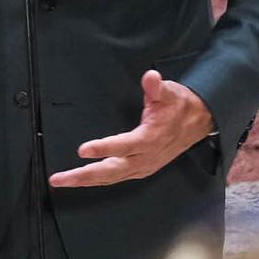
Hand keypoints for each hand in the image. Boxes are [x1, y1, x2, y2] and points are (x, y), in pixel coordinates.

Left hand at [50, 70, 213, 188]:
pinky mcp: (141, 169)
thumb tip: (150, 77)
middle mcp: (145, 156)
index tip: (83, 149)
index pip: (124, 146)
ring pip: (110, 178)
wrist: (198, 123)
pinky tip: (82, 181)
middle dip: (83, 175)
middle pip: (111, 171)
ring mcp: (143, 165)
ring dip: (85, 180)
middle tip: (59, 178)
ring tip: (62, 181)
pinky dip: (98, 181)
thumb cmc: (179, 107)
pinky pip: (116, 178)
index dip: (104, 148)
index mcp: (150, 138)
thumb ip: (157, 87)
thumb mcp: (170, 92)